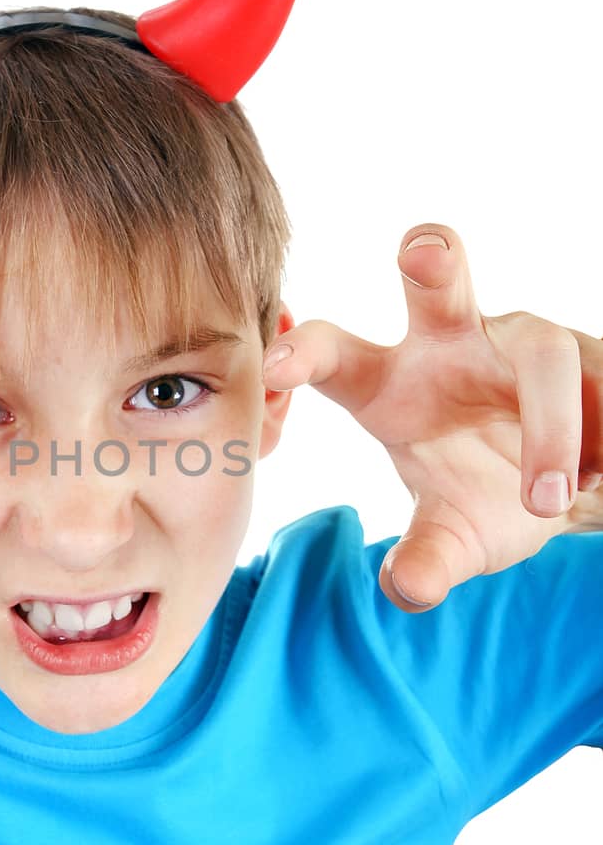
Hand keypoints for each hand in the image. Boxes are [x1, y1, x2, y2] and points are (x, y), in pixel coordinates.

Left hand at [260, 224, 602, 611]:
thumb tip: (407, 589)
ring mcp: (528, 344)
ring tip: (547, 498)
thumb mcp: (453, 537)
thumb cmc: (484, 497)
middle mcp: (456, 344)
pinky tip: (596, 473)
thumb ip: (426, 559)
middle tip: (421, 255)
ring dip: (550, 426)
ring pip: (544, 354)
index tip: (274, 367)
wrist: (572, 491)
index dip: (305, 353)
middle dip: (432, 261)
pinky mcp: (595, 359)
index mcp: (390, 382)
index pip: (337, 354)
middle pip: (440, 286)